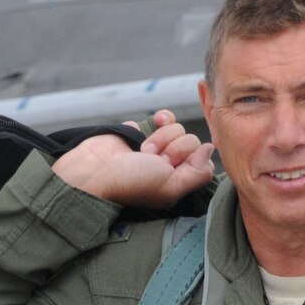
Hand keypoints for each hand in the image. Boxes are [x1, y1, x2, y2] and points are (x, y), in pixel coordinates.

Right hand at [52, 110, 215, 206]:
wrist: (95, 168)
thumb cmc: (131, 182)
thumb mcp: (170, 187)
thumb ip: (198, 173)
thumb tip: (210, 149)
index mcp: (178, 181)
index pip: (203, 160)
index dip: (189, 159)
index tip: (170, 168)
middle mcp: (171, 164)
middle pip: (191, 141)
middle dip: (171, 149)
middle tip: (151, 161)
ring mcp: (159, 146)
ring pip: (178, 128)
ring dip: (159, 138)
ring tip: (141, 152)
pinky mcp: (146, 130)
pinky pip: (166, 117)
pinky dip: (161, 118)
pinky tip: (155, 122)